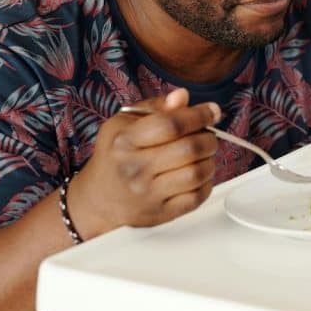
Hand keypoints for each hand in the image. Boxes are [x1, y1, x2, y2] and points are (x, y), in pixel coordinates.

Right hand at [67, 88, 219, 236]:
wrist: (97, 199)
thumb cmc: (115, 156)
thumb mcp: (124, 123)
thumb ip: (156, 107)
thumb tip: (182, 96)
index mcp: (125, 141)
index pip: (171, 124)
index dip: (199, 115)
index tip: (213, 111)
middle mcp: (135, 168)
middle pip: (190, 148)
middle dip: (209, 138)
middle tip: (208, 136)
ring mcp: (148, 194)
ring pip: (198, 173)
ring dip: (209, 160)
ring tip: (202, 156)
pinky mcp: (161, 213)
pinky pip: (197, 197)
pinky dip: (206, 183)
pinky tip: (197, 175)